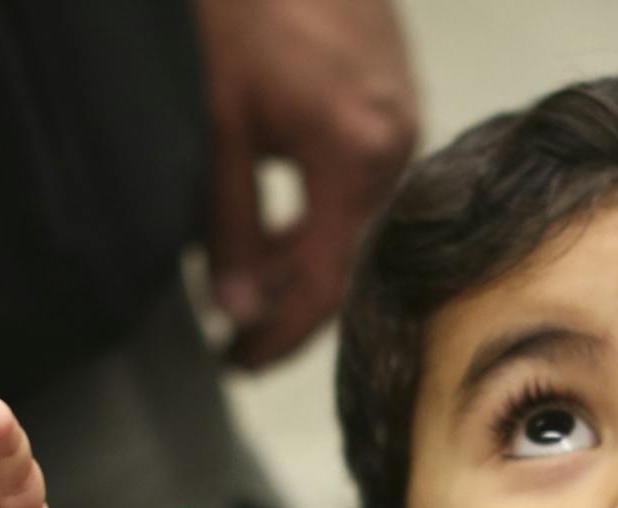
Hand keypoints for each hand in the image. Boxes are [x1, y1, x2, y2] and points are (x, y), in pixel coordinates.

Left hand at [194, 0, 418, 368]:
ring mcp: (400, 119)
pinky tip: (275, 223)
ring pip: (353, 223)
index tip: (238, 362)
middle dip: (288, 305)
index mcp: (354, 153)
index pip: (325, 284)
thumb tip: (235, 307)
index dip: (280, 335)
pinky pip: (359, 183)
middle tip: (234, 337)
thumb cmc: (246, 3)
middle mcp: (392, 145)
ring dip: (302, 259)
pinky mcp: (391, 100)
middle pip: (347, 261)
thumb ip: (228, 222)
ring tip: (244, 284)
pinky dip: (320, 213)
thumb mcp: (217, 122)